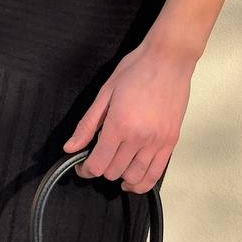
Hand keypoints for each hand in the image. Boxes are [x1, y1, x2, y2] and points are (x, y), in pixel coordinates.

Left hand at [62, 37, 193, 192]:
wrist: (169, 59)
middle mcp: (139, 138)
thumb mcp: (106, 91)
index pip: (97, 164)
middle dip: (101, 168)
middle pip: (113, 172)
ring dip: (120, 175)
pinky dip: (142, 183)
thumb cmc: (137, 69)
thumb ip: (87, 123)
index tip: (82, 165)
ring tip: (115, 164)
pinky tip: (132, 179)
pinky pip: (155, 175)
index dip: (85, 169)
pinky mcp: (171, 143)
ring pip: (134, 178)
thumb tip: (70, 147)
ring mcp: (157, 142)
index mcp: (119, 124)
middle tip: (98, 156)